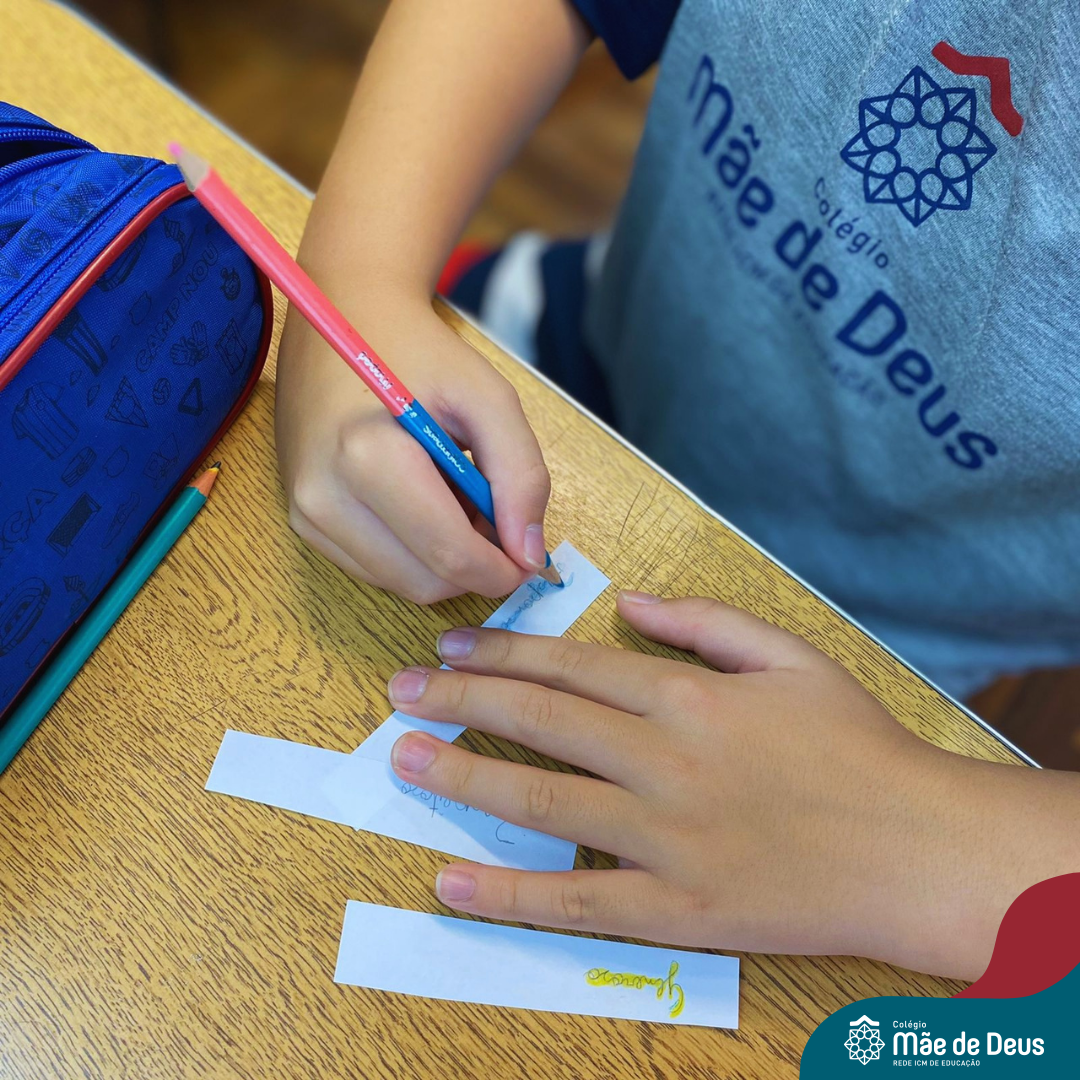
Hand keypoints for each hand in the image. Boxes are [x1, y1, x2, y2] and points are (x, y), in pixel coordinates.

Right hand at [275, 288, 550, 602]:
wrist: (344, 318)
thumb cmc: (420, 353)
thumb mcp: (488, 397)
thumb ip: (521, 474)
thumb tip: (529, 554)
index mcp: (367, 457)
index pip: (449, 555)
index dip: (502, 569)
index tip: (528, 556)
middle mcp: (324, 495)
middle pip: (426, 583)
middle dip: (474, 566)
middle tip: (491, 515)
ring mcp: (306, 514)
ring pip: (402, 585)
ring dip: (443, 561)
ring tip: (452, 498)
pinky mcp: (303, 522)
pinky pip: (375, 570)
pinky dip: (412, 554)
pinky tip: (420, 504)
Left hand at [384, 592, 1051, 978]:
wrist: (915, 848)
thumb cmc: (857, 744)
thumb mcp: (791, 655)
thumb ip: (705, 620)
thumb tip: (628, 600)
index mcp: (688, 696)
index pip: (570, 667)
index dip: (502, 653)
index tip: (452, 646)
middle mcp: (661, 760)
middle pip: (539, 721)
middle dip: (460, 699)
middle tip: (403, 690)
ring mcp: (662, 838)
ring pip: (541, 800)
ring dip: (465, 775)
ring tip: (405, 758)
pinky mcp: (673, 909)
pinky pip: (575, 902)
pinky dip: (508, 893)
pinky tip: (452, 880)